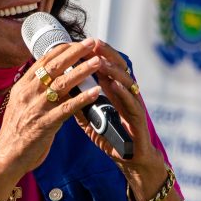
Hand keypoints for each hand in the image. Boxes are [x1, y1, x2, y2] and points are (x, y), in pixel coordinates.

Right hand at [0, 38, 102, 176]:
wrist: (6, 156)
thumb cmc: (16, 132)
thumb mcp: (21, 104)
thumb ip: (35, 90)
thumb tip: (52, 77)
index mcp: (23, 87)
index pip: (44, 61)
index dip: (62, 49)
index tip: (77, 42)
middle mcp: (28, 93)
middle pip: (55, 67)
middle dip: (75, 53)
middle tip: (91, 43)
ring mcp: (36, 108)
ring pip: (62, 84)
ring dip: (82, 71)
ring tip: (98, 62)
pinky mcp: (45, 124)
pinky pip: (67, 108)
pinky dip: (82, 99)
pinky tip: (95, 93)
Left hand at [78, 40, 163, 166]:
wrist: (130, 158)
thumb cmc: (112, 136)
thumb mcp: (91, 119)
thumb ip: (80, 105)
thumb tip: (62, 92)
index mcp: (115, 92)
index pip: (107, 66)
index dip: (97, 54)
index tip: (82, 42)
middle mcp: (126, 94)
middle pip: (119, 68)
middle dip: (107, 54)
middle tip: (94, 43)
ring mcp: (134, 105)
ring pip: (126, 82)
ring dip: (113, 71)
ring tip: (101, 61)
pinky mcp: (138, 119)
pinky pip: (131, 103)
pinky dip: (122, 93)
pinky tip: (114, 84)